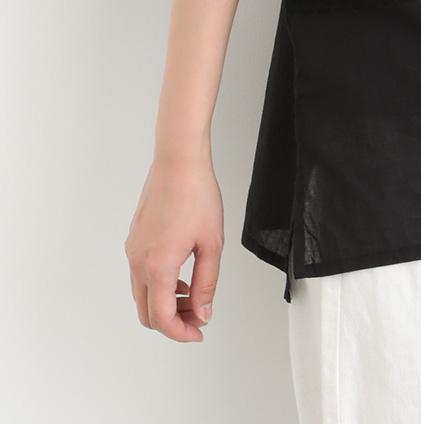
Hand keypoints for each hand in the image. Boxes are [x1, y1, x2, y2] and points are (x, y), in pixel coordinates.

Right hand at [125, 154, 223, 339]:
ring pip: (143, 294)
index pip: (162, 318)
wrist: (178, 163)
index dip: (180, 332)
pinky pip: (141, 275)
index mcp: (157, 267)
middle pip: (147, 312)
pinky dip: (159, 285)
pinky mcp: (134, 240)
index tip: (197, 333)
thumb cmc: (197, 196)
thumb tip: (202, 312)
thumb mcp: (212, 244)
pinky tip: (181, 274)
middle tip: (198, 316)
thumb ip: (206, 283)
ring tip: (194, 294)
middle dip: (173, 321)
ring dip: (166, 302)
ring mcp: (133, 251)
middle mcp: (138, 262)